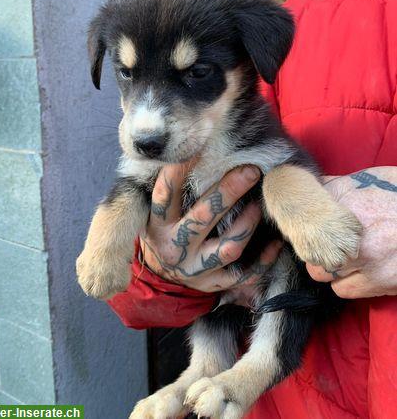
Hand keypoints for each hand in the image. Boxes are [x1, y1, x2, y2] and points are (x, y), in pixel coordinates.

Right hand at [141, 163, 281, 292]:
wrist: (160, 275)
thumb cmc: (165, 230)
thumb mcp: (157, 211)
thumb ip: (171, 188)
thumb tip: (190, 149)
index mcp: (158, 224)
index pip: (166, 195)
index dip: (178, 172)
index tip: (198, 148)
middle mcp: (175, 246)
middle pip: (203, 218)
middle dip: (228, 192)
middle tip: (251, 170)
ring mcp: (195, 268)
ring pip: (227, 248)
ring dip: (246, 225)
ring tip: (260, 204)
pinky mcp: (212, 284)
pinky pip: (243, 275)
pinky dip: (262, 261)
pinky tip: (276, 243)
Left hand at [307, 167, 396, 298]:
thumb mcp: (373, 179)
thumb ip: (340, 184)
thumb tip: (315, 186)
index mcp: (348, 200)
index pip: (303, 214)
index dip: (303, 224)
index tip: (305, 227)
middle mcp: (352, 231)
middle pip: (308, 249)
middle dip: (314, 248)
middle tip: (326, 245)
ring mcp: (366, 258)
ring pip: (322, 273)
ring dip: (329, 268)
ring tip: (345, 259)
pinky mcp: (380, 280)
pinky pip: (344, 290)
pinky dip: (348, 283)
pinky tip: (361, 271)